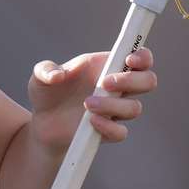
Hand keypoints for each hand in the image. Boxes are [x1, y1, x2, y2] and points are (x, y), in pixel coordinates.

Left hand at [26, 47, 156, 150]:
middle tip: (104, 83)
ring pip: (135, 108)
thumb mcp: (39, 77)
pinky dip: (109, 127)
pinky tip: (91, 122)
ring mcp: (115, 111)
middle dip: (131, 80)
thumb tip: (57, 75)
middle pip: (148, 81)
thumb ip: (45, 70)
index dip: (142, 56)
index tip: (129, 59)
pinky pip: (121, 132)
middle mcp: (117, 88)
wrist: (42, 123)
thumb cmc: (47, 93)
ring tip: (87, 104)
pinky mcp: (108, 131)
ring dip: (113, 106)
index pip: (139, 58)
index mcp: (107, 67)